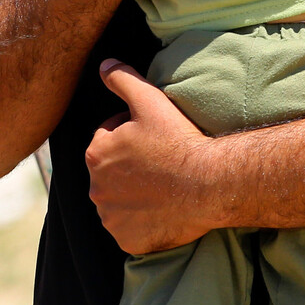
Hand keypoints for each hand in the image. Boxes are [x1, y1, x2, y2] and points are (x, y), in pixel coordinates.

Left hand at [86, 60, 218, 254]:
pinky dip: (143, 222)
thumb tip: (103, 64)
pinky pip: (130, 229)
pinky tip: (164, 209)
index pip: (108, 138)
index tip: (158, 139)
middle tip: (163, 163)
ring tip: (165, 186)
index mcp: (96, 153)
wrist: (209, 183)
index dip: (134, 135)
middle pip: (112, 172)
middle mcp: (95, 188)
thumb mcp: (150, 101)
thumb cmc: (180, 140)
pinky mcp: (127, 240)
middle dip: (130, 166)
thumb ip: (123, 79)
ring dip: (135, 194)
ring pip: (119, 201)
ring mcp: (111, 218)